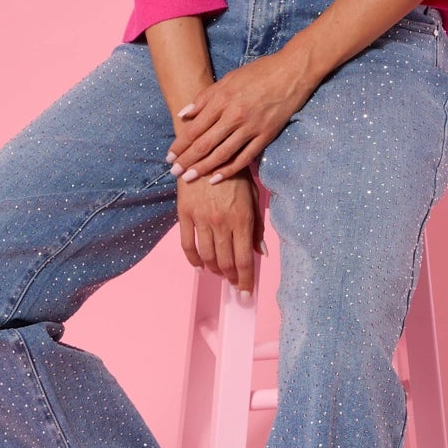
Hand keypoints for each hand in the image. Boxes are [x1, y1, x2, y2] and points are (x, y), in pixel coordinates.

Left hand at [166, 48, 309, 185]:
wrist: (291, 73)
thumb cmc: (258, 73)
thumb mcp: (227, 79)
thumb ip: (205, 98)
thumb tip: (183, 114)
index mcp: (222, 100)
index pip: (195, 128)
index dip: (180, 144)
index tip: (170, 156)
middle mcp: (234, 116)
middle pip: (205, 144)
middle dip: (187, 160)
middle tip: (175, 172)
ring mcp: (251, 127)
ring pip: (222, 154)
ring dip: (204, 168)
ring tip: (190, 178)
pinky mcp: (266, 136)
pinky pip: (245, 157)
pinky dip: (230, 169)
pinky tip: (216, 178)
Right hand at [176, 172, 265, 295]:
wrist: (207, 153)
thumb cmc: (234, 175)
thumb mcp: (253, 197)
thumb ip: (257, 226)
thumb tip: (262, 253)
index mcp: (242, 219)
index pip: (245, 259)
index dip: (245, 281)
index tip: (246, 294)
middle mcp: (222, 222)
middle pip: (226, 262)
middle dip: (232, 278)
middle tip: (235, 286)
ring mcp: (201, 219)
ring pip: (207, 256)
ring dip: (214, 270)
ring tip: (220, 274)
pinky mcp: (185, 214)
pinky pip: (187, 244)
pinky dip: (193, 259)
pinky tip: (200, 266)